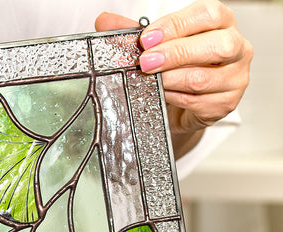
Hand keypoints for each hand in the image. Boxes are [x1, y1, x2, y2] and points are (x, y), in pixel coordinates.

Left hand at [95, 0, 252, 154]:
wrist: (181, 107)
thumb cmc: (176, 69)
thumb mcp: (155, 47)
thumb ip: (132, 32)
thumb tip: (104, 21)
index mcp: (221, 23)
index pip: (207, 15)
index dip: (175, 25)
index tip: (146, 38)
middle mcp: (236, 47)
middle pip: (215, 46)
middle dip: (176, 54)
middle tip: (146, 62)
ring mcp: (235, 78)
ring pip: (203, 79)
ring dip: (170, 80)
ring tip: (151, 81)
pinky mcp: (226, 104)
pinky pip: (198, 102)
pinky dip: (176, 99)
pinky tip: (163, 97)